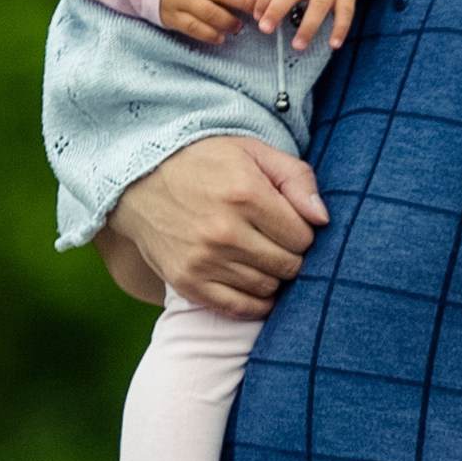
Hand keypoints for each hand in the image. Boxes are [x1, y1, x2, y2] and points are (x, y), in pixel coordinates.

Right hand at [107, 134, 328, 317]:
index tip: (289, 223)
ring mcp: (204, 261)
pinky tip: (253, 283)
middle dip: (291, 256)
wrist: (138, 181)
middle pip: (289, 265)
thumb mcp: (252, 152)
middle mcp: (225, 231)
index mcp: (245, 193)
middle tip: (276, 241)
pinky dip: (255, 302)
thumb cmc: (203, 162)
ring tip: (259, 256)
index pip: (303, 236)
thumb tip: (322, 219)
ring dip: (272, 277)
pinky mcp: (188, 283)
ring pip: (268, 288)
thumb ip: (296, 177)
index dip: (304, 232)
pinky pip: (239, 308)